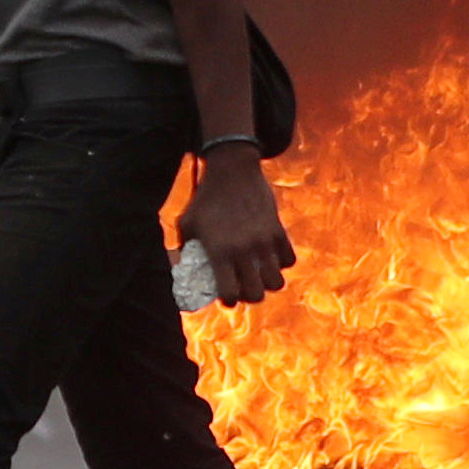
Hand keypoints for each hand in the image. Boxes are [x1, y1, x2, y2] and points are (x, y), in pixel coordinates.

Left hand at [184, 150, 293, 305]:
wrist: (232, 169)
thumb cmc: (205, 198)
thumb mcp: (187, 223)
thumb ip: (183, 249)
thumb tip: (179, 270)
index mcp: (220, 251)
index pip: (230, 294)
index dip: (228, 300)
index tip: (225, 294)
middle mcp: (244, 250)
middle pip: (257, 294)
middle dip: (249, 295)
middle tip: (244, 286)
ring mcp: (264, 241)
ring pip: (276, 281)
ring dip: (267, 281)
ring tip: (258, 273)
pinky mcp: (278, 230)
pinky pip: (289, 260)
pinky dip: (281, 262)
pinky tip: (270, 256)